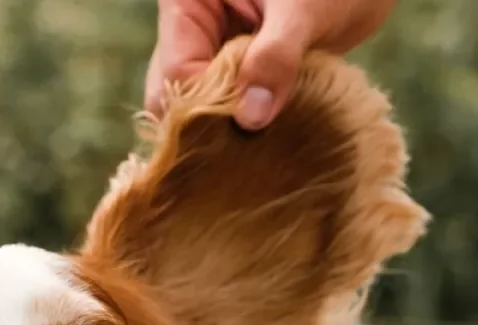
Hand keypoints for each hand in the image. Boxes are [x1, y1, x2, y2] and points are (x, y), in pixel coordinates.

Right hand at [145, 0, 398, 128]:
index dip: (204, 107)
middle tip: (243, 156)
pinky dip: (248, 127)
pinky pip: (229, 108)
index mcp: (187, 5)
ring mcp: (212, 54)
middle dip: (206, 126)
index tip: (244, 131)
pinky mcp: (238, 74)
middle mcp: (191, 31)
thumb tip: (250, 119)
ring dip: (228, 131)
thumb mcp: (302, 9)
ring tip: (258, 153)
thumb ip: (276, 56)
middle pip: (176, 95)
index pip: (176, 73)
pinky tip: (268, 145)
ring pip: (200, 107)